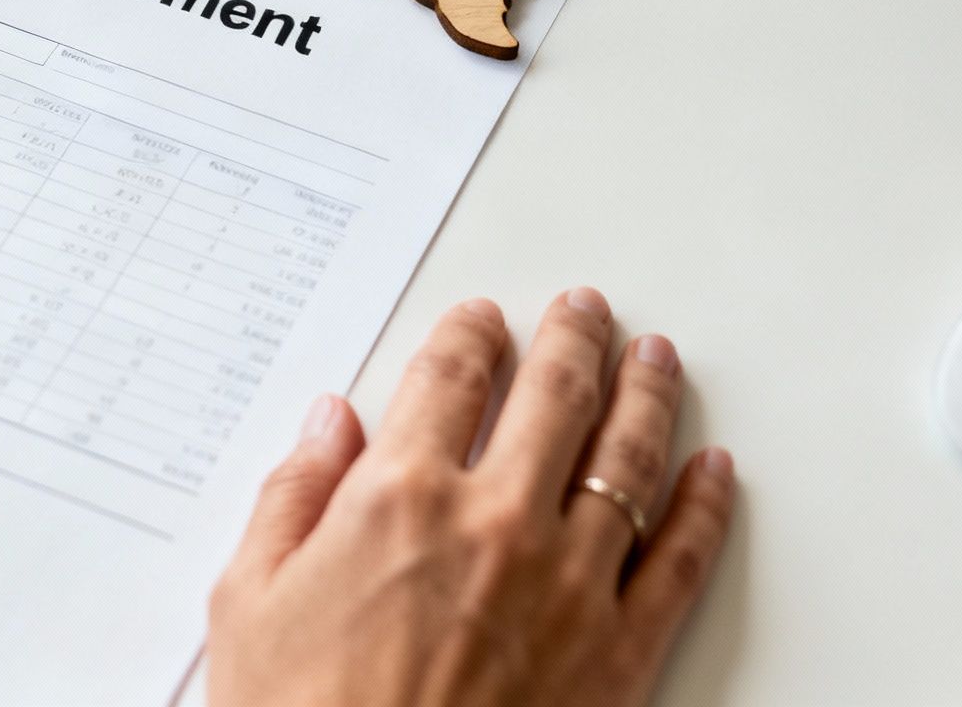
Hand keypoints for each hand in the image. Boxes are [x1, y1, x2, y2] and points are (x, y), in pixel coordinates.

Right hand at [208, 289, 733, 706]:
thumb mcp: (249, 602)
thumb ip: (292, 499)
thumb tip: (327, 426)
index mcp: (399, 497)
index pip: (448, 379)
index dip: (469, 336)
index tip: (481, 322)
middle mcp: (495, 521)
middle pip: (552, 396)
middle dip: (571, 340)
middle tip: (584, 311)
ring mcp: (568, 582)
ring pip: (627, 457)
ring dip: (644, 393)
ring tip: (652, 357)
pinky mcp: (619, 650)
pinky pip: (680, 558)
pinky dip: (703, 504)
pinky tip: (712, 470)